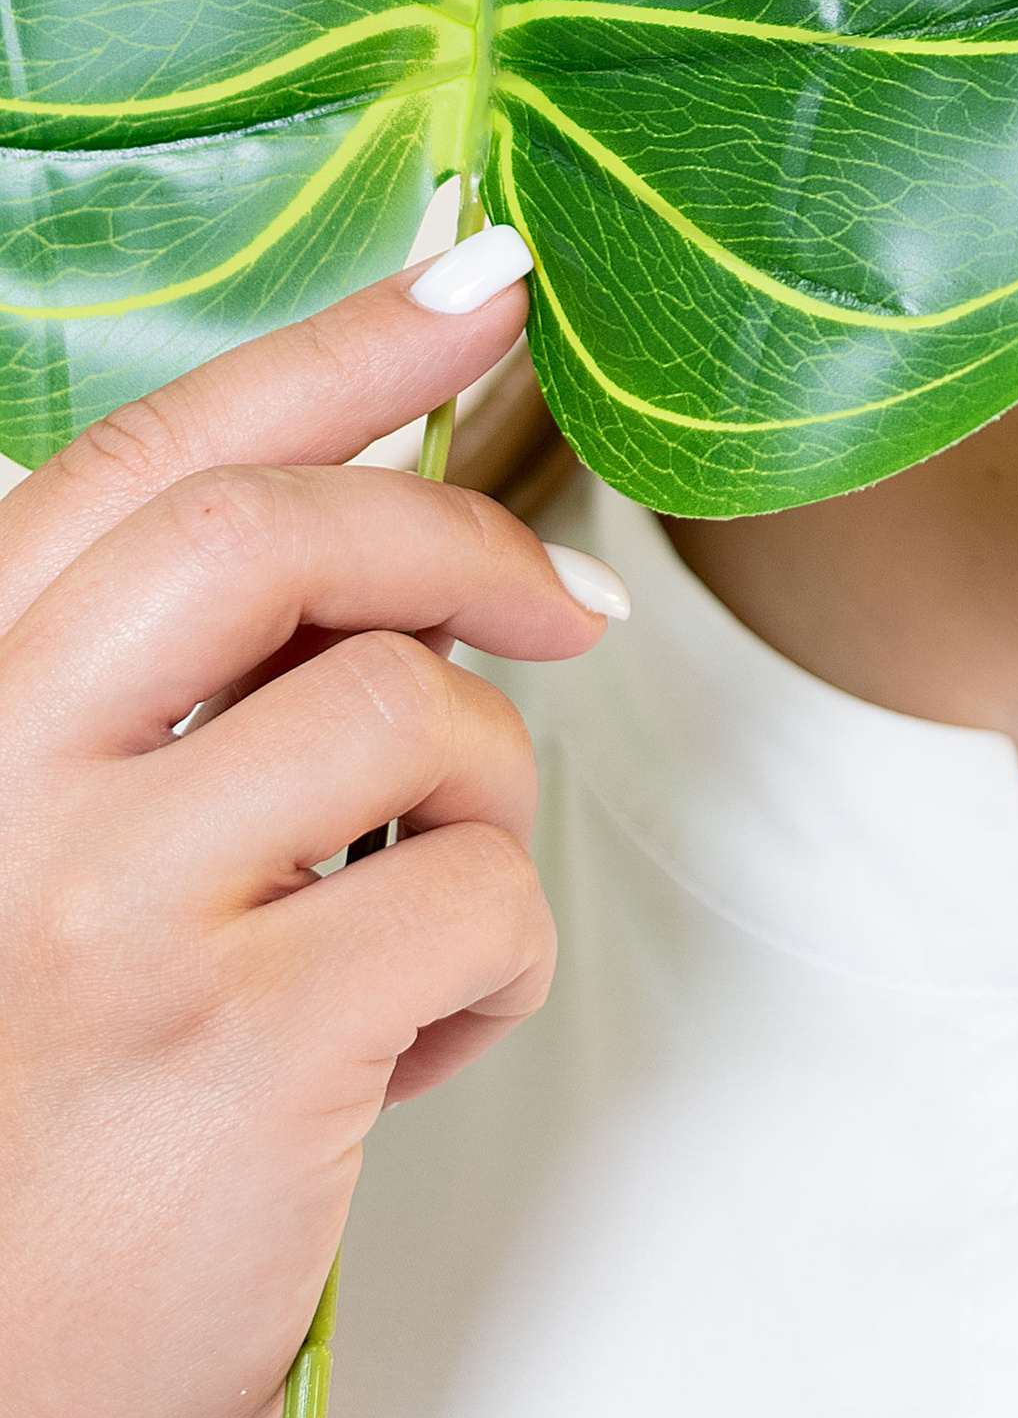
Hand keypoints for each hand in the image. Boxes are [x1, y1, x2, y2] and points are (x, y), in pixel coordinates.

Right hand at [0, 236, 622, 1417]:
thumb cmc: (27, 1145)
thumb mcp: (34, 870)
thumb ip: (152, 702)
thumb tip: (383, 531)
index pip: (140, 466)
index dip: (329, 345)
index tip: (475, 272)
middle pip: (278, 536)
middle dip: (457, 534)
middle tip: (563, 606)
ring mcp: (109, 910)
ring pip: (412, 714)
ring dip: (477, 803)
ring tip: (407, 928)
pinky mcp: (235, 1043)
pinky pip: (475, 895)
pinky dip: (491, 963)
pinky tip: (402, 1046)